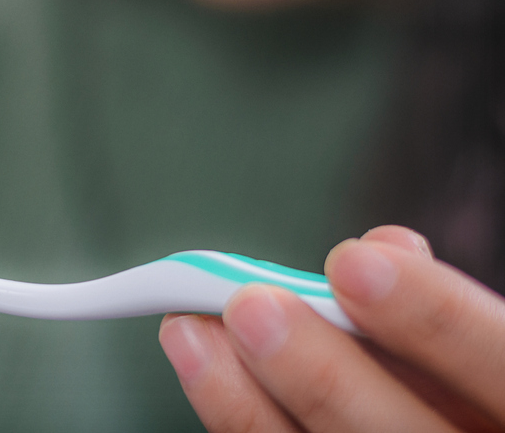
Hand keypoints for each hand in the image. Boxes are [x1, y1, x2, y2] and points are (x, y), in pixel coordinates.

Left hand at [159, 225, 504, 430]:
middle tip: (250, 306)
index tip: (355, 260)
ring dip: (249, 401)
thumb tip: (383, 248)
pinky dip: (241, 419)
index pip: (501, 368)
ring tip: (189, 331)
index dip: (435, 319)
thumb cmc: (467, 385)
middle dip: (319, 372)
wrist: (439, 429)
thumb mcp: (483, 346)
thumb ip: (438, 310)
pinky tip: (203, 370)